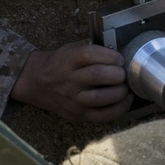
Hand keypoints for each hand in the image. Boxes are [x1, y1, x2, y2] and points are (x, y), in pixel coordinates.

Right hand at [12, 42, 132, 121]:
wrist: (39, 83)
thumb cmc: (61, 63)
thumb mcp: (71, 49)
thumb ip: (91, 48)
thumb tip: (118, 50)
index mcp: (68, 60)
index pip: (90, 55)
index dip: (110, 56)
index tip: (119, 59)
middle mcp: (69, 80)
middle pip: (97, 76)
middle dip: (117, 74)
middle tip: (123, 73)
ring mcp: (73, 99)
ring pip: (100, 98)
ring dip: (119, 92)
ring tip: (125, 87)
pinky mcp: (78, 115)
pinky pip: (102, 116)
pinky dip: (118, 109)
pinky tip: (125, 101)